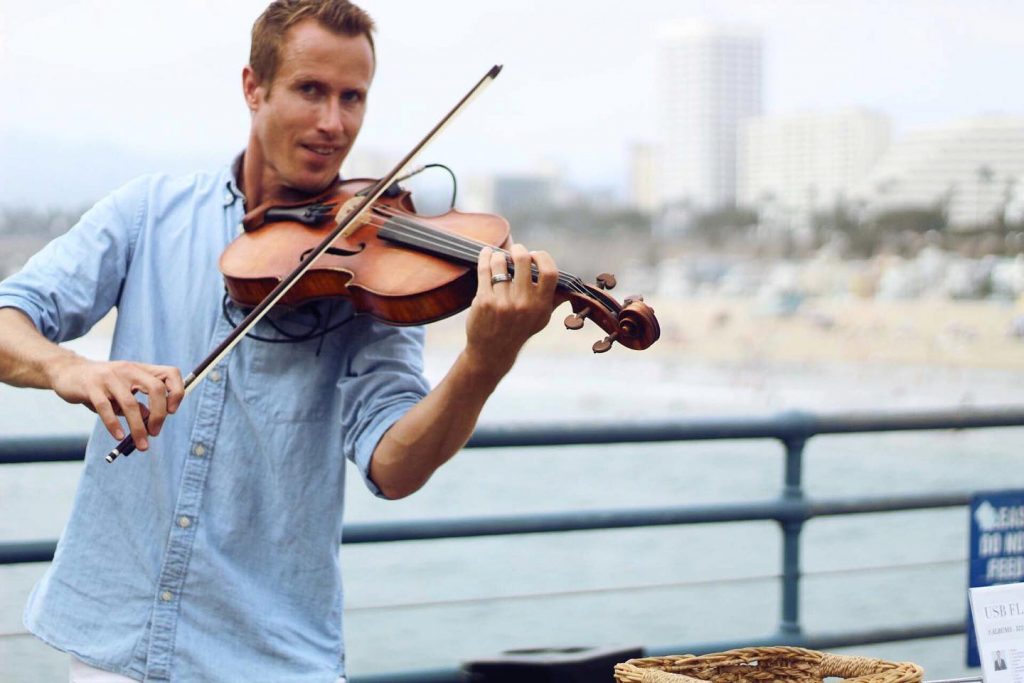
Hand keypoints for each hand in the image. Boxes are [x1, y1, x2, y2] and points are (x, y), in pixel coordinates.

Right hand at [48, 357, 184, 450]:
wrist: (68, 372)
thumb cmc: (102, 385)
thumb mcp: (124, 391)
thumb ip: (139, 404)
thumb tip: (152, 420)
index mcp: (140, 370)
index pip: (170, 373)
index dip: (177, 392)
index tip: (172, 411)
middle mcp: (128, 370)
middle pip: (155, 389)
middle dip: (160, 414)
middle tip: (155, 432)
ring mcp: (109, 377)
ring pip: (130, 404)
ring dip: (139, 428)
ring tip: (142, 445)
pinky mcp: (91, 387)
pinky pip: (106, 408)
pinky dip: (114, 425)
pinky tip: (120, 436)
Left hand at [464, 244, 558, 376]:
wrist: (492, 352)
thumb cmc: (519, 331)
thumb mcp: (541, 319)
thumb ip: (554, 300)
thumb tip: (570, 285)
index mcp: (541, 305)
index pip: (549, 272)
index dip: (542, 257)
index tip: (535, 255)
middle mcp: (523, 303)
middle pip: (522, 260)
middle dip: (518, 249)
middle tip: (516, 250)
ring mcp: (502, 302)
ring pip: (500, 263)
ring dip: (499, 255)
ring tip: (498, 257)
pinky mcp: (483, 301)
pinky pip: (484, 270)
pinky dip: (484, 257)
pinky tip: (486, 254)